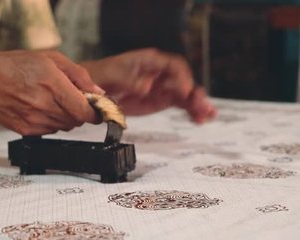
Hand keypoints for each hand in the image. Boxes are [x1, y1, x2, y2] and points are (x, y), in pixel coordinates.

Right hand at [0, 50, 104, 134]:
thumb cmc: (16, 65)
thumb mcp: (52, 59)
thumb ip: (79, 76)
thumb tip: (98, 92)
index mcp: (53, 84)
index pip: (84, 111)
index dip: (95, 113)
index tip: (97, 110)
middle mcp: (44, 104)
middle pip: (76, 121)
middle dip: (78, 111)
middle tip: (70, 99)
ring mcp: (34, 120)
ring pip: (64, 127)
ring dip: (64, 117)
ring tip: (50, 100)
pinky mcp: (26, 130)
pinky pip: (49, 131)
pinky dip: (50, 122)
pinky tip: (39, 108)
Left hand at [82, 48, 215, 122]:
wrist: (93, 88)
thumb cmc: (102, 75)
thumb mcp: (113, 74)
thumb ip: (130, 80)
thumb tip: (146, 86)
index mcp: (150, 61)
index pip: (173, 66)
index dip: (181, 78)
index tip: (184, 90)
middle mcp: (160, 73)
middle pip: (183, 80)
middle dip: (193, 92)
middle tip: (200, 105)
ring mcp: (161, 87)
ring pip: (185, 94)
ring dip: (197, 104)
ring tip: (207, 115)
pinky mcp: (160, 100)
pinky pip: (179, 104)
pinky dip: (190, 111)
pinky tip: (199, 119)